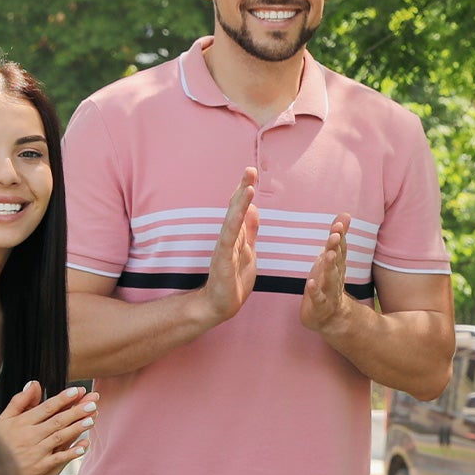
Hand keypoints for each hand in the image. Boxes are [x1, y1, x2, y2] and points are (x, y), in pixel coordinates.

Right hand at [0, 383, 95, 474]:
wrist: (1, 474)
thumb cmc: (5, 442)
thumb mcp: (5, 420)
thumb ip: (20, 401)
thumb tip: (34, 383)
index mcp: (22, 423)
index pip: (46, 408)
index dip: (62, 399)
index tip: (77, 391)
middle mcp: (29, 436)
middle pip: (57, 421)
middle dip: (76, 411)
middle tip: (92, 403)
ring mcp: (36, 453)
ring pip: (60, 438)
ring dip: (76, 428)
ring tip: (92, 419)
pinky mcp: (41, 468)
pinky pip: (58, 459)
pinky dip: (71, 453)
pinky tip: (84, 446)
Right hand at [198, 170, 258, 326]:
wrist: (221, 305)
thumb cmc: (234, 280)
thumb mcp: (248, 251)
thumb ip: (249, 231)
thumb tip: (253, 208)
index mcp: (235, 235)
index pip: (240, 209)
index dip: (245, 190)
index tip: (251, 173)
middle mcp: (228, 238)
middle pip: (235, 209)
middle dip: (242, 189)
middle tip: (250, 169)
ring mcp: (224, 248)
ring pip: (232, 221)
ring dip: (239, 203)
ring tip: (248, 186)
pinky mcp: (223, 260)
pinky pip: (228, 239)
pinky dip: (235, 224)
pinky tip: (243, 213)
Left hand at [300, 215, 357, 337]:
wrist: (330, 317)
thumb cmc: (327, 283)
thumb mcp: (332, 259)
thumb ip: (338, 237)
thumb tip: (346, 214)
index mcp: (337, 265)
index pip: (340, 248)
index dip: (340, 235)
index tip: (340, 222)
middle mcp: (335, 276)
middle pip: (337, 260)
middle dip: (336, 247)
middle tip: (336, 234)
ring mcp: (329, 292)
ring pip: (331, 278)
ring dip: (330, 266)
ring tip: (328, 255)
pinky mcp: (320, 305)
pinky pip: (318, 298)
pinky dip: (315, 291)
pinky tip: (311, 283)